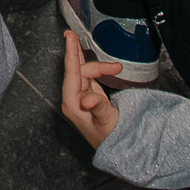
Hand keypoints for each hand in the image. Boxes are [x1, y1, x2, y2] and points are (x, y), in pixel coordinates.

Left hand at [59, 30, 122, 148]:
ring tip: (117, 68)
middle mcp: (74, 100)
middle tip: (78, 38)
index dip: (71, 54)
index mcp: (73, 104)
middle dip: (86, 58)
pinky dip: (98, 71)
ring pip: (86, 74)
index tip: (69, 37)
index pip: (71, 74)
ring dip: (100, 68)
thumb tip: (89, 98)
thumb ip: (99, 108)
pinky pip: (90, 78)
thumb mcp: (106, 123)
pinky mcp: (91, 99)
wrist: (120, 151)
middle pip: (79, 72)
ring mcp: (82, 99)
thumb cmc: (111, 140)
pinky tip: (105, 68)